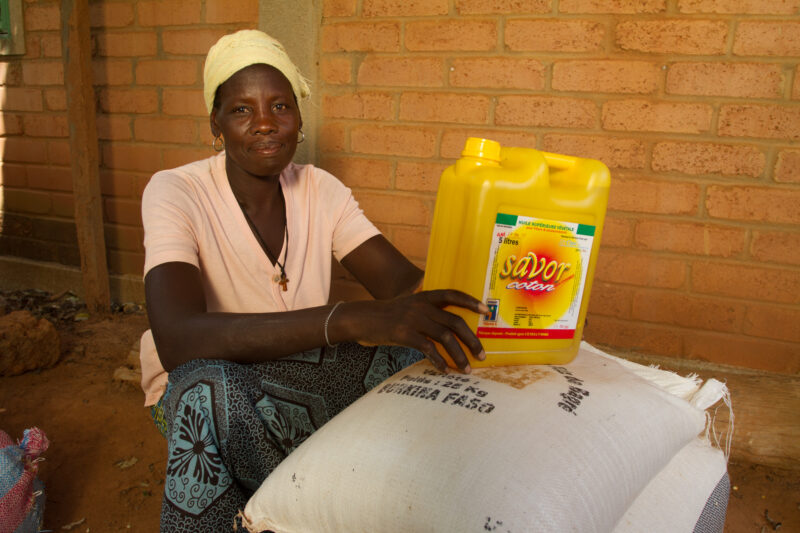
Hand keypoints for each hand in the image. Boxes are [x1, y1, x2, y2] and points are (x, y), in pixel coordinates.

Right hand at [340, 290, 487, 373]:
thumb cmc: (386, 315)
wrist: (360, 318)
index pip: (452, 295)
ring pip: (445, 338)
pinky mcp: (404, 333)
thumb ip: (426, 310)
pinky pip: (428, 349)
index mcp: (424, 297)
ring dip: (459, 355)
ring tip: (467, 370)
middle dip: (472, 340)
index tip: (486, 311)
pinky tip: (445, 370)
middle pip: (455, 322)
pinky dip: (439, 361)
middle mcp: (421, 306)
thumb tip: (448, 326)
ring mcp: (413, 319)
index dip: (470, 302)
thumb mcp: (407, 305)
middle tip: (482, 355)